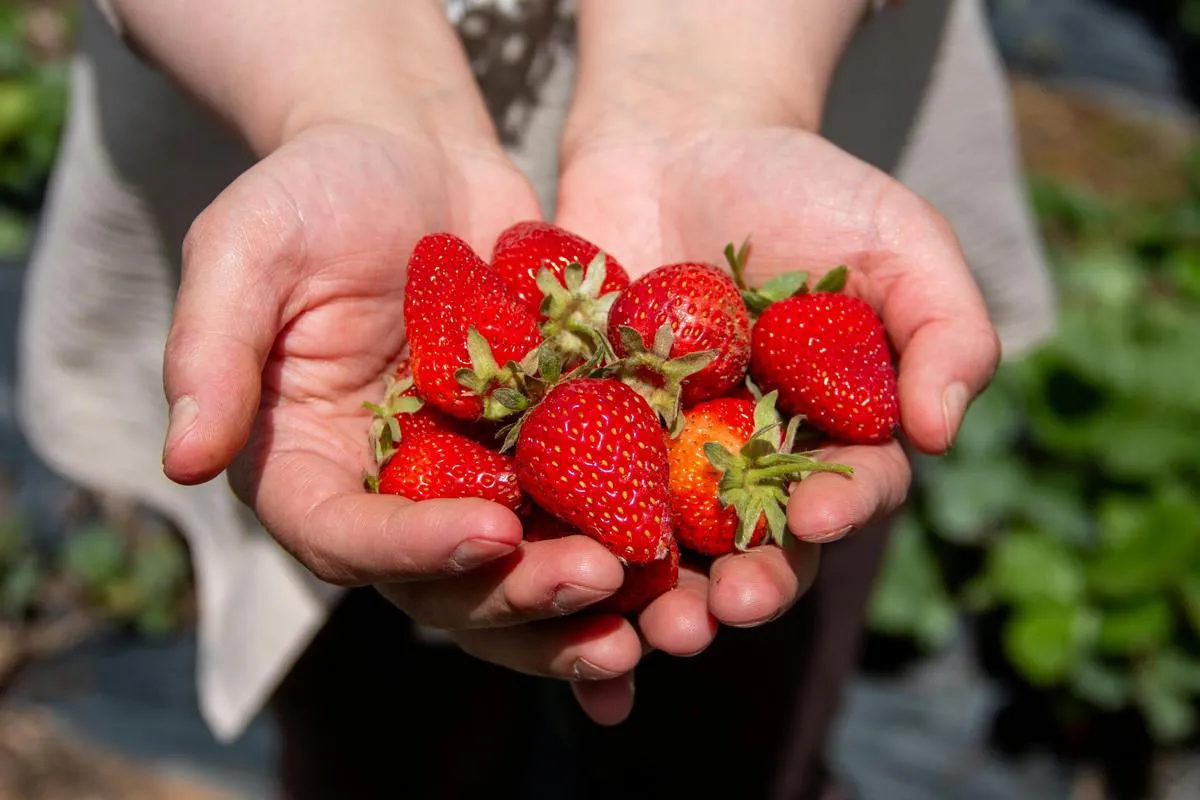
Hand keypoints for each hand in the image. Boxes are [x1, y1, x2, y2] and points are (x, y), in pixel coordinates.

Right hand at [160, 122, 651, 701]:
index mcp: (308, 467)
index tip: (490, 533)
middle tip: (597, 578)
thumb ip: (211, 351)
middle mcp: (388, 495)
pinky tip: (683, 578)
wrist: (418, 159)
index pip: (347, 539)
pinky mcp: (537, 460)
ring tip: (653, 612)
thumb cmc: (320, 189)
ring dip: (580, 607)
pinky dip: (623, 560)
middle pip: (445, 585)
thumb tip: (182, 464)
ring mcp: (467, 484)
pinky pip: (577, 523)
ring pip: (518, 577)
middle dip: (518, 594)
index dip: (413, 550)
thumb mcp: (250, 247)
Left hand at [554, 125, 1001, 718]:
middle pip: (750, 549)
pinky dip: (566, 550)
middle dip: (745, 586)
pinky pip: (573, 500)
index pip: (841, 493)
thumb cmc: (803, 189)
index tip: (816, 514)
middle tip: (727, 607)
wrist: (678, 141)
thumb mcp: (899, 241)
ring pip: (661, 547)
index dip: (832, 511)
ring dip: (658, 597)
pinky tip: (556, 589)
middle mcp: (742, 467)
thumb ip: (947, 328)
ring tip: (653, 626)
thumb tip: (944, 432)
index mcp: (826, 440)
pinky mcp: (581, 438)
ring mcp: (657, 459)